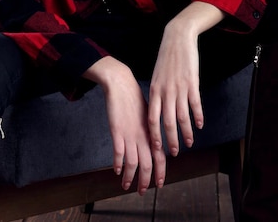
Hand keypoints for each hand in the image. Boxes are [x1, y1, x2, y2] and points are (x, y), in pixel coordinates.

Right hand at [84, 56, 165, 193]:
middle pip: (147, 164)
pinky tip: (117, 171)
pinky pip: (118, 153)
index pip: (160, 157)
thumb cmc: (134, 99)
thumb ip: (150, 131)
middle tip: (142, 192)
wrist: (122, 85)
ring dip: (130, 178)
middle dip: (145, 181)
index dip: (160, 172)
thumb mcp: (148, 116)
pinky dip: (118, 164)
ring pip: (133, 163)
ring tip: (126, 186)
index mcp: (151, 132)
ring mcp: (129, 134)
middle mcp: (143, 136)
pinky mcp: (117, 131)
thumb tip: (154, 145)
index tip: (160, 184)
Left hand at [148, 2, 224, 155]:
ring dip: (186, 133)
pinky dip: (198, 117)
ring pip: (182, 117)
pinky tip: (200, 125)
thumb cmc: (166, 57)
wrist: (177, 38)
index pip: (152, 118)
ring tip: (189, 142)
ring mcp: (179, 88)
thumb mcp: (157, 75)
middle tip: (175, 153)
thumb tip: (159, 110)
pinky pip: (195, 104)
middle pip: (167, 122)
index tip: (157, 148)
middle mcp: (165, 91)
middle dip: (171, 140)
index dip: (154, 135)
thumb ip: (158, 92)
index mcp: (154, 90)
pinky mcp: (192, 83)